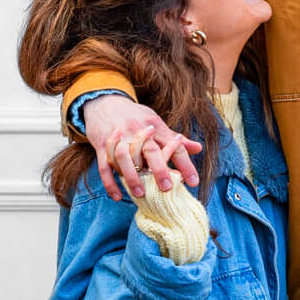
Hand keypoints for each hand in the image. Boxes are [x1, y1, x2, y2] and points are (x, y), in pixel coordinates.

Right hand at [81, 95, 201, 201]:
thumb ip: (175, 138)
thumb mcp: (155, 122)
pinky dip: (110, 182)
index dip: (185, 163)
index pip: (173, 145)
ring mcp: (117, 139)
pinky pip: (104, 166)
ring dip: (132, 176)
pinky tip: (118, 197)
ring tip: (140, 194)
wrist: (104, 102)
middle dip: (159, 169)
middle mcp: (136, 132)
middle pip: (149, 150)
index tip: (194, 182)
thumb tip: (198, 149)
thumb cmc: (135, 116)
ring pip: (124, 158)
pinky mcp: (101, 146)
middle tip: (167, 187)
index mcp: (153, 127)